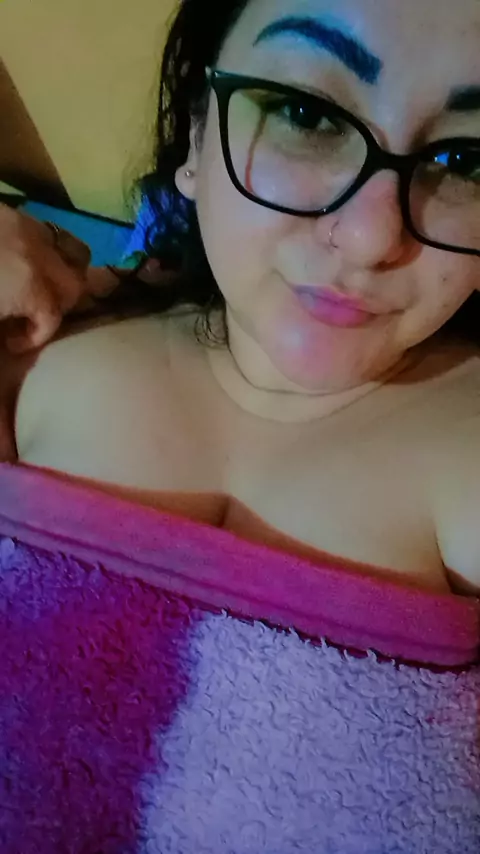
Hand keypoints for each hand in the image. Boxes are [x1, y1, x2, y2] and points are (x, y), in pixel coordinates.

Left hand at [0, 203, 95, 353]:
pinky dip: (49, 249)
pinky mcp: (14, 213)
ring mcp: (29, 230)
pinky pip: (48, 232)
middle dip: (62, 305)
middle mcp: (41, 257)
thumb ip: (9, 321)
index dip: (39, 335)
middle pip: (75, 285)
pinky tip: (27, 258)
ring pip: (75, 252)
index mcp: (30, 287)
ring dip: (68, 271)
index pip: (53, 317)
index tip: (17, 343)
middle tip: (37, 316)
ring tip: (46, 283)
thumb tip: (16, 330)